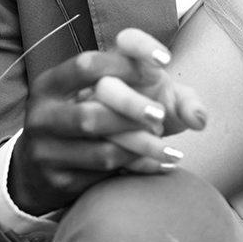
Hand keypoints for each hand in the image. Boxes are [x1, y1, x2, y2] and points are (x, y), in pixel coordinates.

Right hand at [7, 31, 206, 214]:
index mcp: (53, 83)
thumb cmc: (98, 115)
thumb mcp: (117, 92)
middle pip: (93, 112)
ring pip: (103, 151)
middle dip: (134, 111)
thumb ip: (162, 89)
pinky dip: (138, 169)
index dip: (127, 62)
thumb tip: (198, 118)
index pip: (88, 65)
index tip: (164, 61)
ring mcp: (46, 149)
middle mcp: (43, 113)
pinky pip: (105, 177)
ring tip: (171, 150)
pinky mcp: (58, 180)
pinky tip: (158, 164)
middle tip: (161, 115)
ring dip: (143, 148)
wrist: (47, 165)